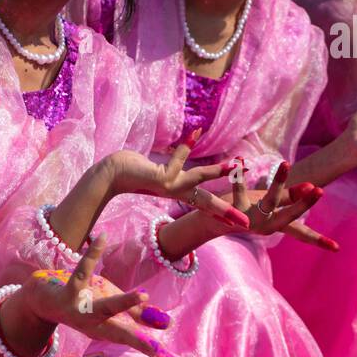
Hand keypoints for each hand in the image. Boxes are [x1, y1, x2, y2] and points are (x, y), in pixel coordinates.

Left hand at [15, 235, 181, 356]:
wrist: (43, 301)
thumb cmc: (84, 304)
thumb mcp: (113, 309)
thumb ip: (137, 316)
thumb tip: (166, 323)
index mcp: (110, 329)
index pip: (138, 344)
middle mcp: (97, 324)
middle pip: (124, 336)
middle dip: (142, 345)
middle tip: (161, 355)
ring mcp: (82, 310)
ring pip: (105, 308)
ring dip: (124, 302)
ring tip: (143, 295)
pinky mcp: (69, 291)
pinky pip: (83, 271)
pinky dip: (93, 254)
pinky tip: (103, 238)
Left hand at [104, 138, 249, 229]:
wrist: (112, 173)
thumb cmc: (135, 168)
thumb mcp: (161, 171)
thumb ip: (177, 170)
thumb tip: (189, 155)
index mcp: (178, 192)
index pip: (205, 202)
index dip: (222, 211)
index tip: (239, 222)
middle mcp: (176, 192)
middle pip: (206, 202)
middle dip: (226, 211)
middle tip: (245, 223)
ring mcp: (169, 186)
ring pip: (198, 178)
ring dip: (216, 171)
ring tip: (235, 165)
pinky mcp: (161, 178)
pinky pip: (179, 159)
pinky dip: (187, 145)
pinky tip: (196, 133)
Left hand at [227, 161, 337, 251]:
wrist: (212, 219)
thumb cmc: (247, 208)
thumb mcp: (271, 204)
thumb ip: (289, 197)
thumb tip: (312, 186)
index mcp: (277, 224)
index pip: (301, 233)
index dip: (318, 240)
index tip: (337, 249)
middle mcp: (265, 225)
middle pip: (289, 215)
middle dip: (303, 202)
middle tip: (318, 189)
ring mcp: (250, 219)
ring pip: (269, 200)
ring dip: (278, 182)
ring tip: (285, 163)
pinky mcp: (232, 210)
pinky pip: (238, 191)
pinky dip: (239, 176)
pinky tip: (240, 161)